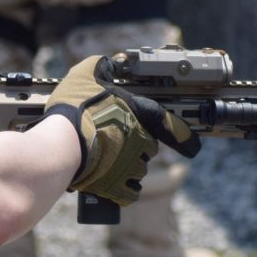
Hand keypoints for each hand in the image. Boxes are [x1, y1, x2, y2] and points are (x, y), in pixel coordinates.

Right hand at [44, 55, 200, 204]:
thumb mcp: (86, 74)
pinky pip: (128, 193)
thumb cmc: (75, 108)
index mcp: (138, 114)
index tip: (194, 146)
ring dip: (126, 167)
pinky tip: (108, 184)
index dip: (185, 136)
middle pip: (147, 148)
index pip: (170, 124)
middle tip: (111, 141)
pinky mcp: (117, 186)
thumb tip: (108, 63)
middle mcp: (141, 141)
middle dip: (134, 146)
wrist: (61, 143)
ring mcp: (131, 165)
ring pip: (138, 170)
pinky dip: (121, 190)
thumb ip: (101, 67)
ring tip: (103, 161)